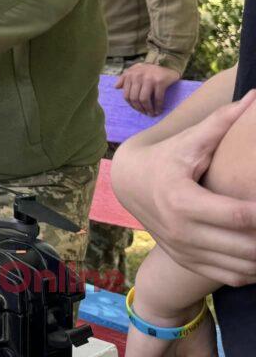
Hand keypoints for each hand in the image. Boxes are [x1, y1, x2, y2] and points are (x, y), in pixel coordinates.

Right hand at [111, 91, 255, 286]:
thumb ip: (222, 122)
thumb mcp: (189, 141)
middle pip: (246, 247)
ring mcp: (184, 249)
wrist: (130, 185)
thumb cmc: (166, 157)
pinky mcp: (187, 260)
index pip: (239, 216)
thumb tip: (252, 97)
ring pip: (241, 266)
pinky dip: (253, 269)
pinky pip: (229, 275)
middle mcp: (182, 231)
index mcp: (183, 201)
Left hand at [116, 63, 180, 115]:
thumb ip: (124, 78)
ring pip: (144, 99)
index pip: (127, 95)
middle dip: (139, 108)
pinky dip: (158, 107)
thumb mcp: (134, 70)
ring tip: (151, 114)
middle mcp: (138, 77)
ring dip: (148, 109)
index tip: (138, 109)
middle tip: (145, 113)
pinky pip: (158, 98)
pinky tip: (159, 111)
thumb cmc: (149, 69)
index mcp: (130, 75)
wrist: (167, 63)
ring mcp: (149, 79)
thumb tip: (116, 87)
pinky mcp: (160, 82)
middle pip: (134, 98)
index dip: (132, 105)